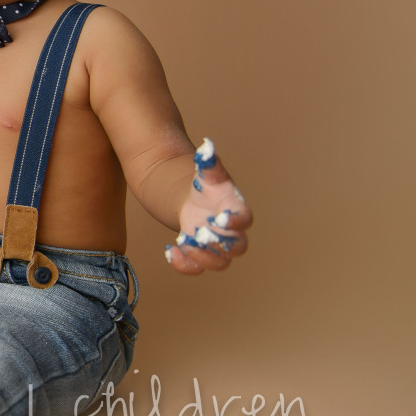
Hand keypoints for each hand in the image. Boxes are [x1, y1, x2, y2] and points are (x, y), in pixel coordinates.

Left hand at [165, 138, 252, 274]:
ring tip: (183, 241)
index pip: (245, 220)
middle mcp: (231, 232)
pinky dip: (185, 265)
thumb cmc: (205, 185)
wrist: (189, 198)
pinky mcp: (201, 255)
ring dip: (203, 257)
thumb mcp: (206, 172)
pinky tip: (170, 251)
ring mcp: (216, 246)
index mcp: (235, 210)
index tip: (220, 218)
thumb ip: (208, 162)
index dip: (236, 222)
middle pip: (237, 247)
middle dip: (220, 244)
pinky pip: (198, 269)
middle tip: (199, 233)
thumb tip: (206, 146)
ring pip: (220, 263)